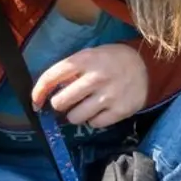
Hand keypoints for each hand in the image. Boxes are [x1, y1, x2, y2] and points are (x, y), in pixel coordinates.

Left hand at [31, 44, 148, 128]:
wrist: (145, 67)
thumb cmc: (110, 61)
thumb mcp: (90, 56)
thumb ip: (70, 70)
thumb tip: (46, 92)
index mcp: (85, 60)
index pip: (52, 76)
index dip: (39, 92)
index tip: (35, 102)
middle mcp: (96, 78)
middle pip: (60, 102)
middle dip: (60, 104)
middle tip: (67, 102)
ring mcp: (109, 96)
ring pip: (75, 117)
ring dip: (75, 115)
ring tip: (85, 106)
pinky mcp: (120, 110)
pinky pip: (94, 124)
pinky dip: (93, 120)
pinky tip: (100, 110)